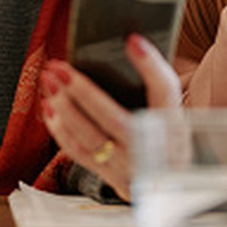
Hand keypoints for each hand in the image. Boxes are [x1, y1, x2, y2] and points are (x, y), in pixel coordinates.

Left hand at [41, 34, 181, 200]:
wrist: (170, 186)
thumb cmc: (166, 137)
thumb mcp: (171, 113)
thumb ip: (153, 87)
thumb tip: (124, 46)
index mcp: (176, 126)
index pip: (165, 92)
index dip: (150, 66)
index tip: (131, 40)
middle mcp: (154, 151)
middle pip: (114, 119)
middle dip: (83, 91)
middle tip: (60, 67)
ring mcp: (130, 168)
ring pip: (90, 139)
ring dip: (64, 108)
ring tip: (49, 81)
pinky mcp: (110, 177)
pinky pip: (79, 153)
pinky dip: (60, 129)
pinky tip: (50, 105)